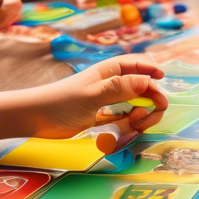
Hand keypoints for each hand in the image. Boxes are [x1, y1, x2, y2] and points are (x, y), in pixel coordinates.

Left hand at [30, 55, 168, 141]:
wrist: (35, 119)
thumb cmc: (60, 103)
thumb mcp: (92, 95)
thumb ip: (120, 88)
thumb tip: (149, 82)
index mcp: (110, 71)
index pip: (139, 65)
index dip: (153, 71)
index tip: (163, 80)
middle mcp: (112, 84)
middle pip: (144, 87)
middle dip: (151, 102)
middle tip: (144, 118)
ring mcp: (109, 101)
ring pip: (138, 106)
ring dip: (141, 117)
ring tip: (131, 127)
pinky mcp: (104, 117)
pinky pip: (126, 120)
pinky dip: (129, 127)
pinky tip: (123, 133)